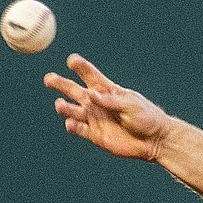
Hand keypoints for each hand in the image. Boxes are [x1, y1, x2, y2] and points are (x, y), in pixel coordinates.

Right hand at [44, 55, 170, 161]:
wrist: (154, 141)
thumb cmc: (146, 118)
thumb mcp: (131, 105)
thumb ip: (110, 101)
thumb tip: (91, 95)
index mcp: (105, 89)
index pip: (89, 74)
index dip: (80, 66)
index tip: (72, 61)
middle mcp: (96, 102)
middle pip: (73, 90)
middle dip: (59, 83)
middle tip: (48, 79)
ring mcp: (94, 118)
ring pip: (73, 110)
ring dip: (64, 107)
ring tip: (60, 105)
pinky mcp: (95, 135)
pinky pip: (80, 130)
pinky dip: (73, 127)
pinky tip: (70, 124)